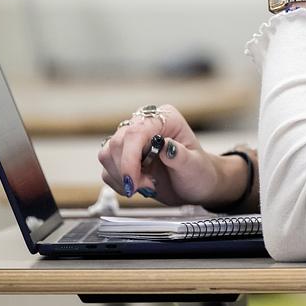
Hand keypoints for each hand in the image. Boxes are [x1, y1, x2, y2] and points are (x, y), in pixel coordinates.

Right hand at [97, 105, 248, 207]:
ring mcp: (132, 141)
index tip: (133, 181)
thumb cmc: (199, 172)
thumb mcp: (194, 166)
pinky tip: (139, 186)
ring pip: (107, 155)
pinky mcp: (123, 157)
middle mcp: (146, 125)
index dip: (130, 158)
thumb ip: (179, 155)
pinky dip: (119, 183)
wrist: (195, 185)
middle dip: (127, 171)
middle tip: (147, 186)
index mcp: (165, 119)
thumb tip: (164, 145)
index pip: (136, 132)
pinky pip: (107, 169)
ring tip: (147, 185)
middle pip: (117, 143)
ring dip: (122, 177)